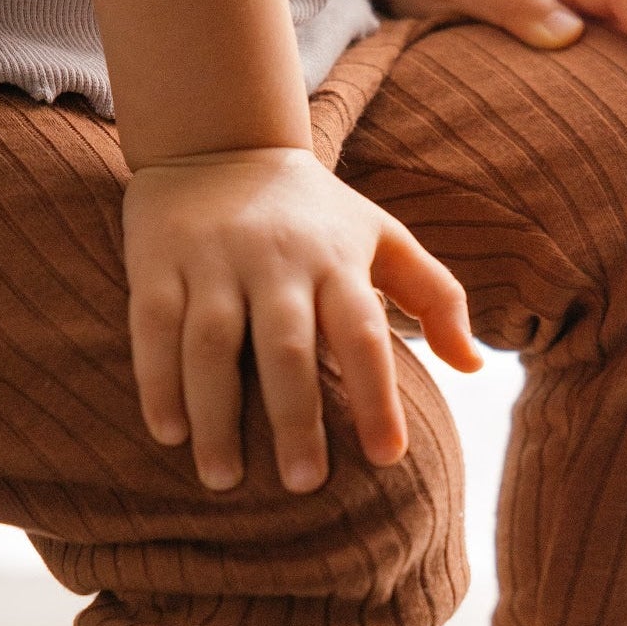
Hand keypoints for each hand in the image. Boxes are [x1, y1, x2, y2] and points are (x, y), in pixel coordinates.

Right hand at [122, 145, 483, 492]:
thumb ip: (437, 298)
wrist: (219, 140)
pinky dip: (159, 382)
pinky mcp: (157, 260)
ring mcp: (212, 260)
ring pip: (212, 344)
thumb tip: (473, 366)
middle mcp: (274, 259)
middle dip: (295, 418)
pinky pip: (153, 327)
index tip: (387, 457)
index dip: (377, 395)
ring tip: (224, 482)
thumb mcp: (384, 237)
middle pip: (286, 347)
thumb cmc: (316, 215)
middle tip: (304, 485)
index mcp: (335, 259)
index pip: (363, 333)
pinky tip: (169, 435)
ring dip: (215, 416)